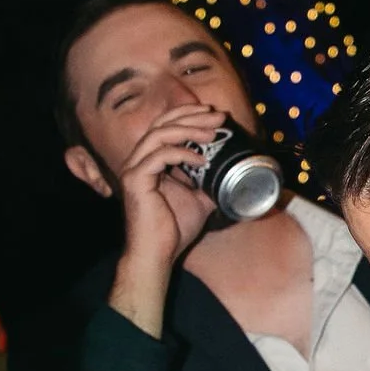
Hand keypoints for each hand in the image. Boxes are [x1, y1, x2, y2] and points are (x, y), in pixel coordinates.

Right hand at [106, 98, 234, 335]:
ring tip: (212, 133)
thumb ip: (210, 182)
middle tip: (217, 116)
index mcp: (151, 160)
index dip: (190, 115)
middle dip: (192, 115)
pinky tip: (201, 159)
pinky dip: (182, 153)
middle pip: (162, 123)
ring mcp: (134, 169)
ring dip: (188, 129)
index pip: (167, 126)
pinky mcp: (135, 180)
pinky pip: (159, 156)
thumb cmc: (174, 229)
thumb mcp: (200, 200)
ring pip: (159, 135)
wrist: (158, 255)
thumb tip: (235, 173)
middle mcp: (139, 160)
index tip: (216, 115)